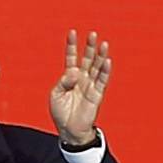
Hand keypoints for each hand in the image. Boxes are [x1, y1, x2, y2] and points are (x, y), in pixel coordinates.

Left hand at [50, 27, 111, 144]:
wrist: (69, 131)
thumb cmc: (61, 113)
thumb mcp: (55, 95)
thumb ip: (63, 82)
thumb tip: (74, 73)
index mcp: (70, 76)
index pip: (71, 57)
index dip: (71, 45)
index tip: (72, 32)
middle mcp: (82, 78)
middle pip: (87, 59)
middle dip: (89, 46)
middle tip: (92, 34)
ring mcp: (90, 85)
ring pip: (96, 67)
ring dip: (100, 55)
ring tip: (103, 44)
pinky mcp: (97, 94)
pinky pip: (102, 80)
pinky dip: (105, 71)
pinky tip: (107, 61)